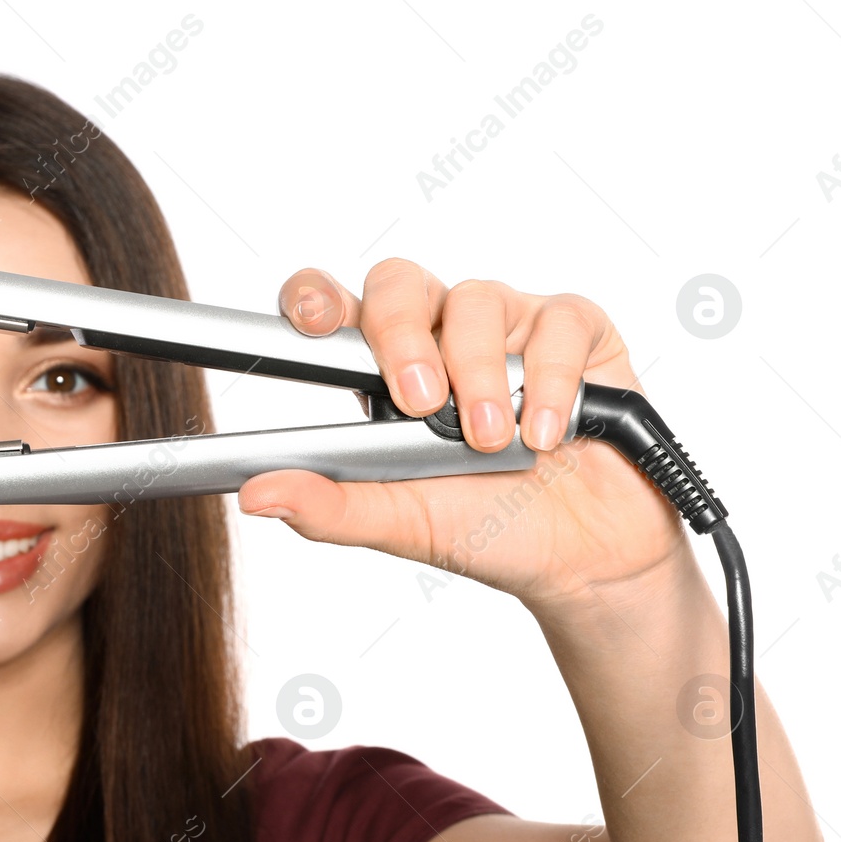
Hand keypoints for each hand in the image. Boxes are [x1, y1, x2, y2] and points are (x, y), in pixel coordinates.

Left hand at [235, 259, 691, 609]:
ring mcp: (507, 325)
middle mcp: (440, 333)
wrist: (585, 558)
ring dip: (480, 376)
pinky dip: (550, 381)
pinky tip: (546, 434)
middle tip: (420, 401)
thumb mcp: (403, 523)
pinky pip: (557, 322)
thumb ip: (330, 506)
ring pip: (475, 301)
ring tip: (491, 443)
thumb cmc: (487, 526)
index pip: (335, 308)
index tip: (310, 321)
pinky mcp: (575, 329)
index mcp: (384, 368)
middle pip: (398, 284)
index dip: (315, 298)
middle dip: (402, 335)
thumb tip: (255, 495)